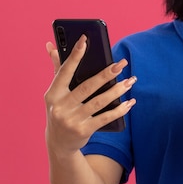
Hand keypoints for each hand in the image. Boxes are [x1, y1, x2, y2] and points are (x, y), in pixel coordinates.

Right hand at [44, 35, 136, 156]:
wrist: (59, 143)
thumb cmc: (60, 110)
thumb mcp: (55, 93)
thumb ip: (57, 69)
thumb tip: (52, 45)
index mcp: (52, 94)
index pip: (65, 71)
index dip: (75, 56)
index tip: (85, 40)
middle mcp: (60, 107)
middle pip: (87, 87)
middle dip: (106, 74)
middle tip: (122, 63)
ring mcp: (72, 120)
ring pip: (99, 102)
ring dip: (117, 91)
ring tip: (130, 81)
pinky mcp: (84, 131)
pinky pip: (106, 118)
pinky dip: (120, 109)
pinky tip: (130, 102)